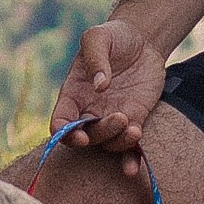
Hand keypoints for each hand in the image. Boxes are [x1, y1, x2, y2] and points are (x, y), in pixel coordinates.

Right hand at [50, 16, 166, 176]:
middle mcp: (89, 110)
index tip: (79, 135)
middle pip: (86, 136)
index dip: (65, 133)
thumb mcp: (98, 36)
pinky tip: (133, 167)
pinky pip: (130, 146)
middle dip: (101, 133)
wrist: (142, 39)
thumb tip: (100, 85)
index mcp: (73, 93)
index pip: (61, 121)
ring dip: (119, 143)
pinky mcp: (135, 120)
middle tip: (120, 117)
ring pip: (108, 144)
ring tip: (133, 128)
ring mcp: (111, 118)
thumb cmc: (113, 36)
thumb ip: (95, 58)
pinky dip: (131, 159)